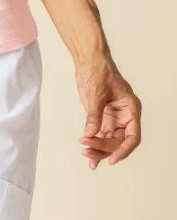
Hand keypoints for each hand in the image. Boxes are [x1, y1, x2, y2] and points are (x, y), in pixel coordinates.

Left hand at [74, 55, 141, 170]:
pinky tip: (90, 157)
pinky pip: (100, 136)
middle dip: (105, 148)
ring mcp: (113, 119)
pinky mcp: (102, 118)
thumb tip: (90, 134)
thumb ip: (94, 115)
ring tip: (86, 153)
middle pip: (119, 142)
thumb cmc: (99, 71)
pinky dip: (95, 145)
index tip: (113, 158)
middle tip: (88, 150)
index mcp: (131, 109)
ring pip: (109, 141)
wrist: (88, 61)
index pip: (132, 136)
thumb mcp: (97, 93)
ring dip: (98, 149)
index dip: (124, 149)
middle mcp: (124, 117)